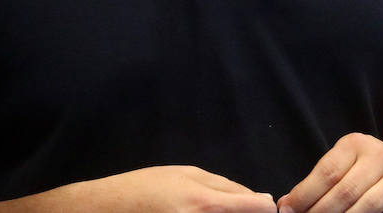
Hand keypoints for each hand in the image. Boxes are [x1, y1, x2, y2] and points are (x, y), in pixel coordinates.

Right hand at [73, 165, 277, 212]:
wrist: (115, 207)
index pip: (253, 207)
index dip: (265, 205)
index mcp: (205, 202)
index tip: (267, 205)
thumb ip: (222, 185)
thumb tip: (255, 197)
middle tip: (242, 208)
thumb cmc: (149, 186)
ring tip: (207, 208)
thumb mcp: (185, 173)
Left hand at [277, 133, 382, 212]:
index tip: (287, 210)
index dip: (304, 195)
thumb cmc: (369, 170)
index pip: (326, 172)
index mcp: (356, 144)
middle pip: (344, 192)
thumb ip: (319, 181)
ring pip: (366, 207)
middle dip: (319, 212)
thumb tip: (287, 205)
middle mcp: (380, 158)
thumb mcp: (346, 163)